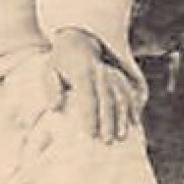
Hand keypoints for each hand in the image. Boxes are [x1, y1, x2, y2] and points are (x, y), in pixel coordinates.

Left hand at [49, 28, 140, 143]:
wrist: (77, 42)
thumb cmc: (59, 64)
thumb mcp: (49, 71)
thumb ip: (51, 89)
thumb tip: (54, 107)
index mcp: (82, 71)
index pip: (88, 96)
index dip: (90, 116)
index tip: (90, 135)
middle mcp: (100, 72)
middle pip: (107, 98)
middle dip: (108, 120)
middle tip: (106, 141)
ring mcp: (113, 74)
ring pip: (122, 96)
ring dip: (123, 117)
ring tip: (121, 137)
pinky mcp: (120, 77)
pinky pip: (130, 93)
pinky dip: (133, 108)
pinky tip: (134, 124)